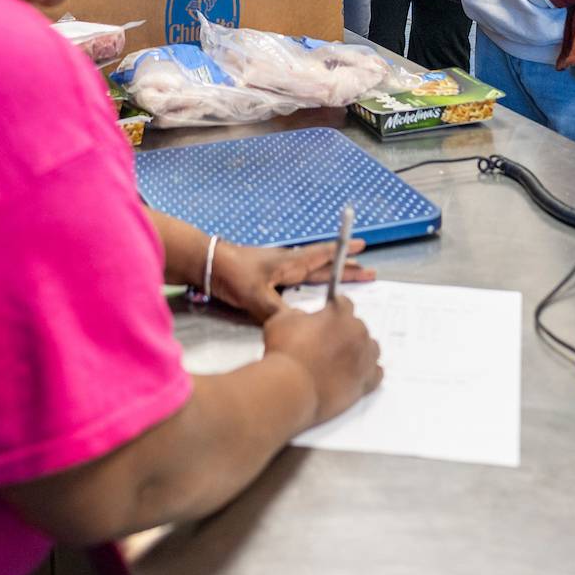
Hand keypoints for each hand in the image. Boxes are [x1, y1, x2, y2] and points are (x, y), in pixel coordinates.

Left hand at [210, 238, 373, 322]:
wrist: (206, 264)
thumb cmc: (232, 272)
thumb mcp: (256, 295)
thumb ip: (278, 312)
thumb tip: (300, 326)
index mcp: (290, 263)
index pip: (323, 256)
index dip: (343, 255)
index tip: (363, 249)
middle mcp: (287, 265)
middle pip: (323, 266)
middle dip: (345, 269)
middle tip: (368, 271)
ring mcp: (276, 271)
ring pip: (311, 273)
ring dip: (329, 277)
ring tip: (346, 280)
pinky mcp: (265, 279)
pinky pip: (296, 282)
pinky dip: (310, 286)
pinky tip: (308, 294)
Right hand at [262, 299, 382, 426]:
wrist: (292, 388)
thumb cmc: (285, 353)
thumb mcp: (281, 321)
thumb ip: (296, 314)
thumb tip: (302, 317)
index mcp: (340, 314)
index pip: (345, 303)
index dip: (334, 308)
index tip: (328, 314)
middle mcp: (357, 333)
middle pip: (358, 326)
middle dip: (344, 332)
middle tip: (328, 343)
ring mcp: (364, 359)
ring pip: (371, 348)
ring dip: (359, 350)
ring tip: (343, 359)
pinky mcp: (365, 382)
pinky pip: (376, 373)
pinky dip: (367, 372)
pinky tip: (356, 373)